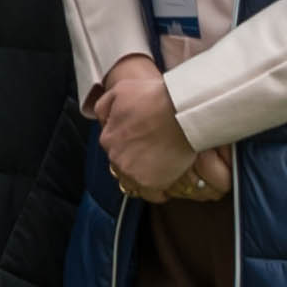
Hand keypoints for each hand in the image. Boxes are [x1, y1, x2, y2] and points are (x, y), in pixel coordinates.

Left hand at [95, 55, 223, 201]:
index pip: (113, 147)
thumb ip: (104, 107)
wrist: (182, 110)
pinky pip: (152, 194)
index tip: (144, 140)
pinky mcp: (152, 183)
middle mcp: (116, 159)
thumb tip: (103, 121)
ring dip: (146, 175)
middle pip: (123, 164)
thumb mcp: (120, 91)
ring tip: (162, 166)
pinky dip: (159, 189)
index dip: (129, 143)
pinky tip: (168, 180)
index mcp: (107, 138)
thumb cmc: (154, 97)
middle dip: (136, 159)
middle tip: (156, 151)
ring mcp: (133, 173)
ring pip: (135, 180)